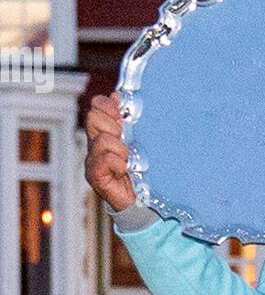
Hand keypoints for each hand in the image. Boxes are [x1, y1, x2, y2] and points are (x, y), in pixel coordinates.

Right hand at [84, 91, 136, 211]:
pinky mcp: (95, 176)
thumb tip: (117, 95)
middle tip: (125, 140)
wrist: (141, 199)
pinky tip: (125, 170)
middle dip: (114, 125)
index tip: (123, 116)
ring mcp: (93, 160)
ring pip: (101, 139)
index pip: (97, 106)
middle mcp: (95, 143)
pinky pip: (104, 160)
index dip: (108, 106)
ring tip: (128, 159)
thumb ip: (125, 118)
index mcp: (105, 131)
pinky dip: (118, 163)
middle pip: (93, 117)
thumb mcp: (136, 139)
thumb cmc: (140, 168)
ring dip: (119, 148)